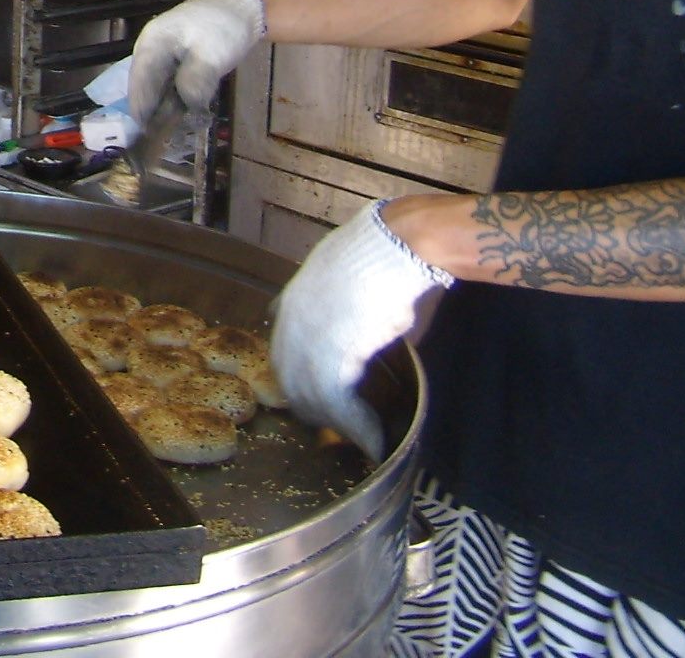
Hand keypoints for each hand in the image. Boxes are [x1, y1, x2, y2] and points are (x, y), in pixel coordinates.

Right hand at [127, 0, 266, 119]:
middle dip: (153, 109)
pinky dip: (175, 96)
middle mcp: (152, 47)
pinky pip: (170, 81)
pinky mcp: (178, 57)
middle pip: (146, 84)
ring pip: (158, 84)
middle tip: (161, 135)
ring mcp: (165, 52)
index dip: (141, 108)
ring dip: (165, 104)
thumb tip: (185, 108)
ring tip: (173, 127)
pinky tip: (184, 110)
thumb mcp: (210, 57)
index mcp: (153, 43)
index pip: (139, 81)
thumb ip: (193, 84)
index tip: (146, 131)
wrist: (244, 8)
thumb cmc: (224, 28)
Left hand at [270, 200, 453, 458]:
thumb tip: (360, 346)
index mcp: (291, 302)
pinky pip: (338, 403)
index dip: (302, 380)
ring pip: (313, 397)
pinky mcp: (331, 354)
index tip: (320, 399)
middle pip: (292, 380)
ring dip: (339, 424)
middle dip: (315, 407)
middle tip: (342, 428)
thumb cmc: (385, 260)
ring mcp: (306, 338)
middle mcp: (289, 321)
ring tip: (364, 439)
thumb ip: (342, 318)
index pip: (284, 354)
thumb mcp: (350, 286)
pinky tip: (374, 440)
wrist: (399, 244)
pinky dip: (358, 426)